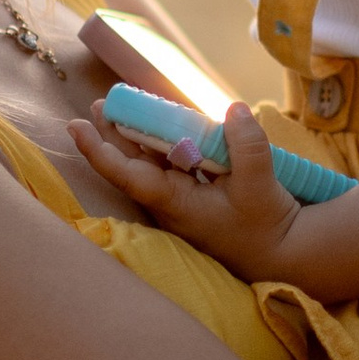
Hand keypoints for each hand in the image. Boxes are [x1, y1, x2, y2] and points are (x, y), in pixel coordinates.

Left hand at [68, 97, 308, 283]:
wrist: (283, 255)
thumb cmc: (266, 227)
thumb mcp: (260, 185)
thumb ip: (247, 146)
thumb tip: (234, 109)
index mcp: (176, 203)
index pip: (127, 175)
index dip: (99, 150)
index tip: (75, 126)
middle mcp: (171, 202)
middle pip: (131, 165)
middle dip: (111, 134)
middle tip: (95, 104)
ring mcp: (182, 200)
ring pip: (151, 164)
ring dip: (137, 136)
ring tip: (121, 107)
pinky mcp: (196, 197)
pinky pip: (172, 166)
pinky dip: (165, 144)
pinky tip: (165, 126)